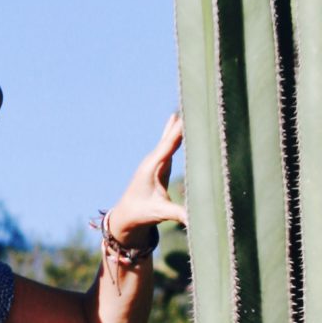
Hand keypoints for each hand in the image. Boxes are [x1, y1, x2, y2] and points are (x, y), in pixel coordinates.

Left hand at [107, 111, 184, 244]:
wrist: (126, 215)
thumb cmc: (141, 213)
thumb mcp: (159, 213)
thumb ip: (177, 214)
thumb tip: (195, 219)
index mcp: (153, 167)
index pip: (169, 145)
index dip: (178, 131)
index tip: (186, 116)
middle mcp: (153, 160)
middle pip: (170, 137)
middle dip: (180, 123)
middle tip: (191, 103)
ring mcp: (156, 161)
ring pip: (169, 138)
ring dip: (178, 124)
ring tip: (186, 106)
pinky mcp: (159, 164)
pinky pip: (169, 143)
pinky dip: (175, 132)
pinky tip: (175, 119)